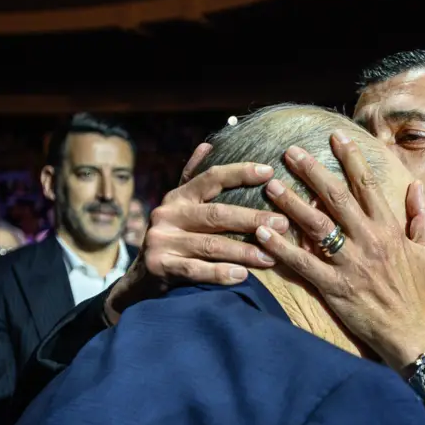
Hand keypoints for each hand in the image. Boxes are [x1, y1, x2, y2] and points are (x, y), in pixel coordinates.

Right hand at [103, 143, 289, 323]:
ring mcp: (161, 240)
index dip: (240, 172)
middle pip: (216, 214)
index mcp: (178, 197)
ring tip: (270, 257)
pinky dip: (220, 273)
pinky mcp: (159, 266)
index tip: (269, 172)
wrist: (141, 278)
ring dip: (243, 251)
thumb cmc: (173, 239)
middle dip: (252, 218)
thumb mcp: (180, 207)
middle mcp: (168, 214)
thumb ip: (193, 179)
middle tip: (283, 223)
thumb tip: (207, 146)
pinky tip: (242, 276)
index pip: (211, 178)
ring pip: (210, 244)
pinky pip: (195, 269)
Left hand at [253, 133, 424, 370]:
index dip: (351, 158)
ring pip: (316, 226)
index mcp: (389, 228)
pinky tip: (262, 233)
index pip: (367, 185)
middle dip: (311, 172)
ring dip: (291, 204)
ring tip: (270, 186)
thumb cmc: (419, 292)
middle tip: (290, 152)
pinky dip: (281, 248)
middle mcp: (369, 240)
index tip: (335, 137)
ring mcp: (350, 264)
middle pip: (335, 198)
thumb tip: (417, 186)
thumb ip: (422, 216)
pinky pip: (303, 264)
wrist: (412, 331)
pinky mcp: (334, 287)